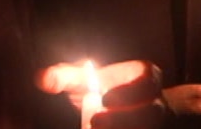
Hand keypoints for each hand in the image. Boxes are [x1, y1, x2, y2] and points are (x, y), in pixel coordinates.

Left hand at [37, 60, 165, 128]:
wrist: (128, 109)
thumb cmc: (104, 89)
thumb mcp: (86, 79)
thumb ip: (66, 76)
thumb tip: (43, 78)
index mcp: (147, 78)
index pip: (148, 80)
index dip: (129, 90)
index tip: (104, 98)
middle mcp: (157, 102)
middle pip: (152, 112)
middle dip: (124, 119)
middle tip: (95, 121)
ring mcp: (156, 123)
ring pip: (148, 127)